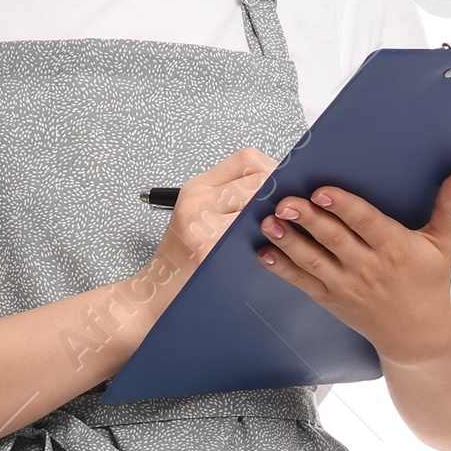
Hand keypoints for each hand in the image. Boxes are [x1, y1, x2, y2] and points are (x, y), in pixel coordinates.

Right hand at [158, 147, 275, 282]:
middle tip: (290, 210)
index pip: (247, 161)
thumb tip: (282, 187)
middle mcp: (197, 201)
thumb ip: (233, 196)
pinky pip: (250, 238)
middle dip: (281, 195)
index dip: (274, 170)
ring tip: (280, 229)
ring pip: (257, 208)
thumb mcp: (200, 214)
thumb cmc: (184, 254)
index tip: (285, 185)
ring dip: (276, 218)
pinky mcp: (209, 249)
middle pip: (257, 181)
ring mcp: (202, 224)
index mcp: (198, 187)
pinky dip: (266, 241)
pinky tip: (270, 249)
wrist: (160, 289)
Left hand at [254, 169, 450, 365]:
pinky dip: (283, 269)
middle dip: (308, 221)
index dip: (343, 207)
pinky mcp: (333, 301)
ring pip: (314, 261)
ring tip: (268, 223)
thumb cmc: (431, 283)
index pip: (366, 224)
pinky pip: (304, 283)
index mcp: (396, 248)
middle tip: (284, 203)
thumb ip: (449, 206)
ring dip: (289, 242)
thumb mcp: (445, 244)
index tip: (322, 192)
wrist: (419, 336)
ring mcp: (348, 287)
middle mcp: (369, 269)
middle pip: (335, 240)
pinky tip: (264, 253)